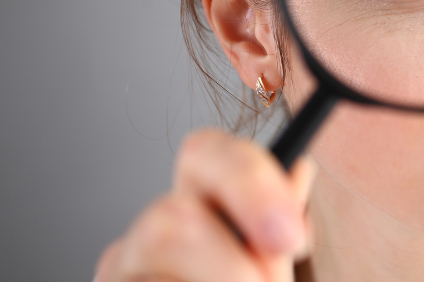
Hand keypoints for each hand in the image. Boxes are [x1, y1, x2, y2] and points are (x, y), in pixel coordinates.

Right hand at [94, 128, 315, 281]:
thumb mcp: (272, 271)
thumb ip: (281, 226)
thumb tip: (301, 168)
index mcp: (201, 202)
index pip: (205, 153)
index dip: (250, 185)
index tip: (290, 236)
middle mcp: (150, 232)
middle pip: (170, 217)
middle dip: (232, 267)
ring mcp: (122, 273)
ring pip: (156, 270)